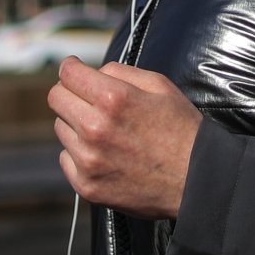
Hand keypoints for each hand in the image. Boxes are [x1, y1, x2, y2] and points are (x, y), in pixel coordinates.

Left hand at [48, 56, 202, 219]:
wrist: (198, 182)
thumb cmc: (181, 130)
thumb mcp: (159, 86)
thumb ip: (119, 72)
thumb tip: (91, 71)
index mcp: (112, 98)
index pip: (67, 73)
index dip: (72, 69)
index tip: (76, 72)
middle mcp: (94, 128)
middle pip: (56, 98)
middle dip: (71, 94)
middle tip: (90, 102)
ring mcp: (88, 160)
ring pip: (61, 128)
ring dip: (77, 126)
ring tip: (107, 134)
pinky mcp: (87, 185)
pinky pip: (66, 158)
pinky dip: (79, 155)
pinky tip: (105, 156)